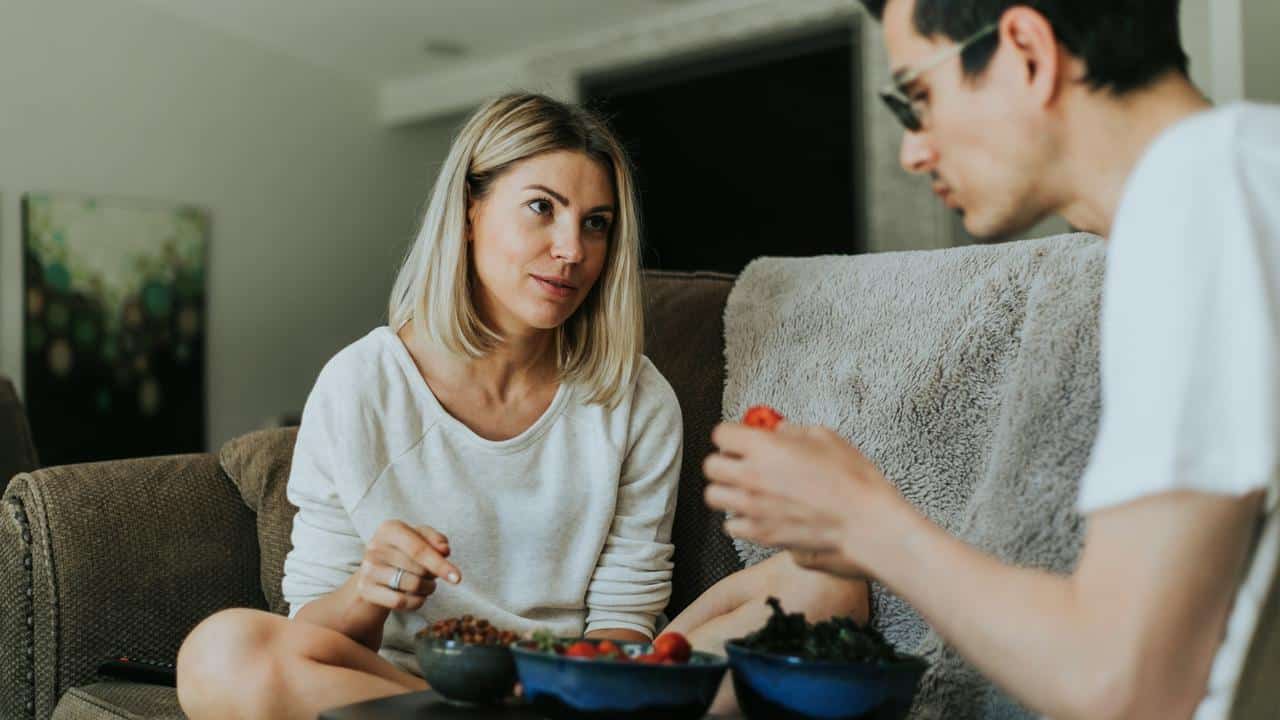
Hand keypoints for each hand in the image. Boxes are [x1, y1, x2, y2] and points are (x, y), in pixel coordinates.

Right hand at [357, 520, 460, 611]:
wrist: (373, 573)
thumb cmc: (403, 552)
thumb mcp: (419, 538)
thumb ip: (436, 540)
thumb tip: (444, 550)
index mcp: (389, 528)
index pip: (419, 549)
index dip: (440, 564)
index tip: (457, 577)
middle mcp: (375, 546)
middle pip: (419, 568)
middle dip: (433, 575)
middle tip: (431, 574)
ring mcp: (368, 569)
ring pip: (411, 585)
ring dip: (428, 588)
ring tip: (426, 585)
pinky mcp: (365, 589)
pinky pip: (400, 602)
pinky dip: (416, 602)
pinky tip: (418, 597)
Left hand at [702, 421, 906, 580]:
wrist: (865, 522)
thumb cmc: (852, 480)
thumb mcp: (825, 438)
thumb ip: (793, 432)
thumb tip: (779, 432)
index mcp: (765, 448)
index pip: (721, 434)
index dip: (733, 434)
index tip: (742, 438)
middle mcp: (751, 477)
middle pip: (710, 465)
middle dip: (724, 461)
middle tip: (742, 462)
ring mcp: (753, 508)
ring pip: (714, 496)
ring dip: (727, 490)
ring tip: (747, 489)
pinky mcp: (760, 534)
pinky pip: (730, 525)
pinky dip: (739, 519)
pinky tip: (757, 513)